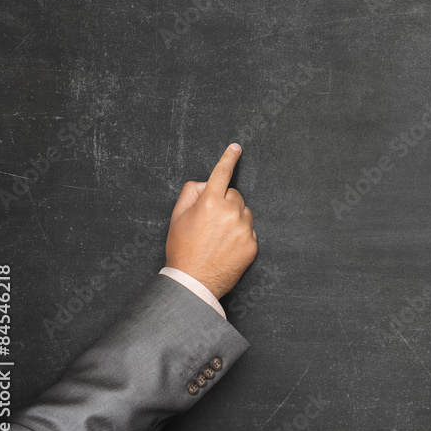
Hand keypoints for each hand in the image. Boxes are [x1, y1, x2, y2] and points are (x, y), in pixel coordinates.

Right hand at [165, 143, 256, 299]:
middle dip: (225, 203)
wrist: (193, 282)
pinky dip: (241, 235)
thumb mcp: (177, 217)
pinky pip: (250, 231)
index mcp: (210, 202)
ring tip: (218, 238)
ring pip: (244, 212)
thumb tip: (204, 183)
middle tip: (211, 222)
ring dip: (235, 218)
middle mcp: (230, 212)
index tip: (236, 148)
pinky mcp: (253, 244)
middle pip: (234, 195)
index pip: (222, 173)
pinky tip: (227, 248)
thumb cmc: (182, 249)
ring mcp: (244, 229)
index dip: (229, 158)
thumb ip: (190, 193)